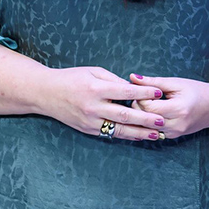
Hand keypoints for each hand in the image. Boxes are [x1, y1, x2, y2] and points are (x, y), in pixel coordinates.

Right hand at [44, 66, 165, 140]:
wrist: (45, 93)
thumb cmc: (71, 78)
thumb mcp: (93, 72)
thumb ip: (114, 80)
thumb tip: (134, 87)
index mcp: (95, 89)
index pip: (125, 91)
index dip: (143, 92)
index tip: (159, 92)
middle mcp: (92, 107)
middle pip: (124, 114)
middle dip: (145, 118)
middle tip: (162, 120)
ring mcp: (89, 121)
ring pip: (118, 129)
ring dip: (139, 133)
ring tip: (156, 134)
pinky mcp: (87, 129)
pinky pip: (110, 134)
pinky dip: (126, 135)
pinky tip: (139, 136)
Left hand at [129, 73, 208, 138]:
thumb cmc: (196, 91)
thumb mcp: (176, 83)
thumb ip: (153, 82)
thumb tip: (132, 77)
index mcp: (178, 109)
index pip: (147, 107)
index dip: (141, 98)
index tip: (142, 90)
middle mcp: (176, 125)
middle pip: (145, 119)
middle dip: (139, 107)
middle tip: (142, 96)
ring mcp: (175, 133)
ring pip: (146, 128)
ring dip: (142, 116)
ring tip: (147, 104)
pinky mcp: (173, 136)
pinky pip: (153, 131)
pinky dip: (149, 122)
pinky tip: (151, 113)